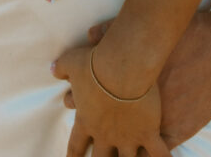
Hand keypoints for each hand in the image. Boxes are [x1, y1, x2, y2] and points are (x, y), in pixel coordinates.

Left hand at [52, 46, 170, 156]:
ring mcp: (127, 136)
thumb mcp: (72, 61)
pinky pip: (158, 153)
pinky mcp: (148, 131)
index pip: (76, 146)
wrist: (123, 67)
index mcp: (86, 121)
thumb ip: (61, 67)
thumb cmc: (95, 63)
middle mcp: (105, 135)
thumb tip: (52, 68)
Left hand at [73, 12, 210, 147]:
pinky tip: (142, 156)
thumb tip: (89, 33)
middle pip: (103, 136)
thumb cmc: (181, 34)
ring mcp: (152, 125)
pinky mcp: (174, 131)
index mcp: (120, 86)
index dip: (80, 107)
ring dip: (118, 151)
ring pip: (126, 151)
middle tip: (88, 139)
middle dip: (93, 138)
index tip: (71, 103)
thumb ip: (112, 31)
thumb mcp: (145, 28)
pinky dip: (147, 155)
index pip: (89, 106)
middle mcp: (131, 111)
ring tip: (112, 151)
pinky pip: (155, 152)